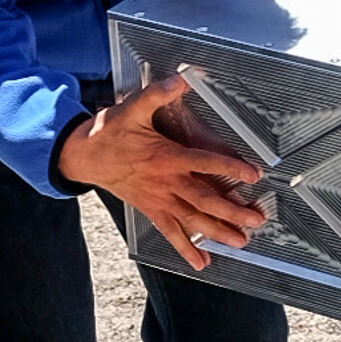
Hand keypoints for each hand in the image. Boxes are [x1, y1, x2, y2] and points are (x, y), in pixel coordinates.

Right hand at [57, 74, 265, 274]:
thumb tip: (180, 79)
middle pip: (204, 199)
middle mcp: (166, 182)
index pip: (204, 162)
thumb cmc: (110, 133)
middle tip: (256, 219)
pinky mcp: (151, 210)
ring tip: (241, 242)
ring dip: (218, 232)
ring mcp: (159, 199)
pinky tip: (202, 262)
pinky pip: (171, 233)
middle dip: (232, 211)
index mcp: (166, 157)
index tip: (253, 174)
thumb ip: (158, 93)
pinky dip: (187, 249)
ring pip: (193, 219)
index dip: (229, 167)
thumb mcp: (133, 108)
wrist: (84, 157)